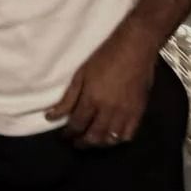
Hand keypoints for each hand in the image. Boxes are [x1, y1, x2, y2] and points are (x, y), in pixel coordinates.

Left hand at [45, 21, 157, 146]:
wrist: (135, 47)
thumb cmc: (105, 56)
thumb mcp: (82, 74)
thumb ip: (68, 98)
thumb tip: (51, 115)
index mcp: (92, 99)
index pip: (77, 125)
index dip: (69, 133)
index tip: (65, 135)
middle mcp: (108, 110)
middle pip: (93, 136)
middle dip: (82, 142)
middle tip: (76, 142)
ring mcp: (125, 113)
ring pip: (110, 139)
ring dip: (99, 143)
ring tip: (92, 139)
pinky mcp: (139, 111)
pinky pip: (128, 134)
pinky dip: (118, 139)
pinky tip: (112, 135)